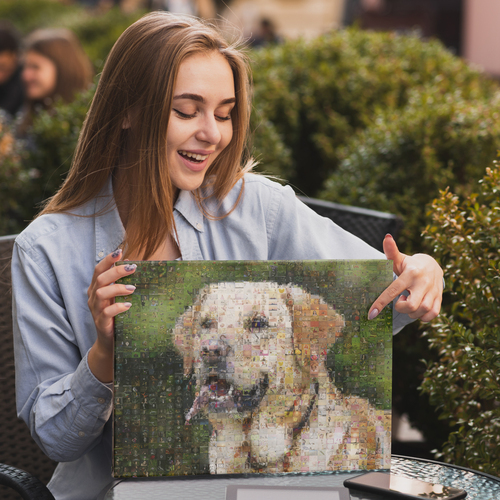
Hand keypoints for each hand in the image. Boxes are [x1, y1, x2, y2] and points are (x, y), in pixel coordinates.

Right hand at [87, 249, 135, 381]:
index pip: (98, 270)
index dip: (108, 260)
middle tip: (133, 268)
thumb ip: (122, 281)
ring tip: (133, 288)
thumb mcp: (118, 297)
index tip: (119, 251)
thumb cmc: (116, 315)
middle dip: (116, 271)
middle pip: (100, 279)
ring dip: (118, 288)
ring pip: (101, 294)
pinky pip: (107, 313)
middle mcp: (93, 297)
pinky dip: (118, 307)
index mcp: (97, 288)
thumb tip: (132, 262)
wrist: (109, 342)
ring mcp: (96, 310)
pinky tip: (128, 305)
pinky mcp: (101, 323)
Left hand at [368, 234, 442, 322]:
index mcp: (411, 273)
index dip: (381, 303)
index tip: (371, 314)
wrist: (432, 265)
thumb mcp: (399, 259)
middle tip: (400, 301)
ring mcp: (433, 291)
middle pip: (411, 305)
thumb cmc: (409, 264)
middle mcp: (423, 282)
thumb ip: (391, 251)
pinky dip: (423, 317)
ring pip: (423, 310)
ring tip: (408, 303)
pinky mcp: (440, 298)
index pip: (393, 290)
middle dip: (401, 308)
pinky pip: (433, 314)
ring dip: (412, 313)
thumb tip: (386, 237)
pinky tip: (417, 311)